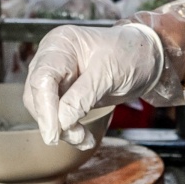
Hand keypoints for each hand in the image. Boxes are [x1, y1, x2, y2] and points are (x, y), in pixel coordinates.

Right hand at [24, 21, 164, 146]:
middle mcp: (52, 59)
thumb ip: (83, 96)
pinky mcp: (65, 94)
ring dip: (64, 129)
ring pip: (45, 110)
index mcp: (60, 44)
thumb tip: (62, 121)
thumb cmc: (129, 53)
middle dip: (55, 121)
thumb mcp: (109, 73)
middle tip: (77, 136)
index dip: (45, 108)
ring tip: (84, 138)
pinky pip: (58, 116)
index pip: (42, 78)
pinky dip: (70, 130)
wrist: (146, 59)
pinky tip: (85, 138)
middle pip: (38, 96)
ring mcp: (57, 77)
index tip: (54, 132)